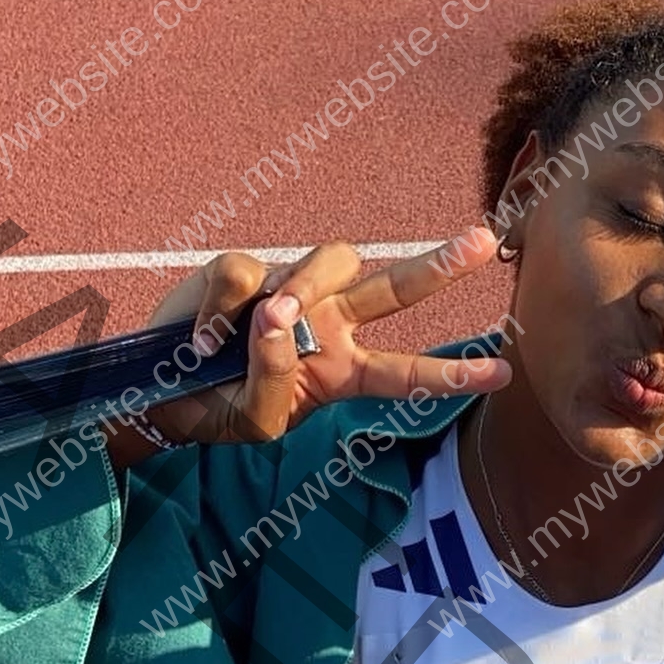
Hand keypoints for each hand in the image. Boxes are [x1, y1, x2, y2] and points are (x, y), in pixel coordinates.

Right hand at [135, 229, 511, 449]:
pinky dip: (220, 310)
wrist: (161, 392)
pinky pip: (245, 274)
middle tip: (483, 243)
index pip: (406, 371)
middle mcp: (328, 323)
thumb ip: (277, 377)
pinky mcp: (242, 270)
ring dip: (304, 289)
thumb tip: (278, 314)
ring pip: (327, 263)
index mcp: (343, 370)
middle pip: (395, 288)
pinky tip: (201, 341)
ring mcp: (289, 291)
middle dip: (440, 266)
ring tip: (262, 325)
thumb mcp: (257, 420)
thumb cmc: (220, 410)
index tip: (503, 373)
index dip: (451, 373)